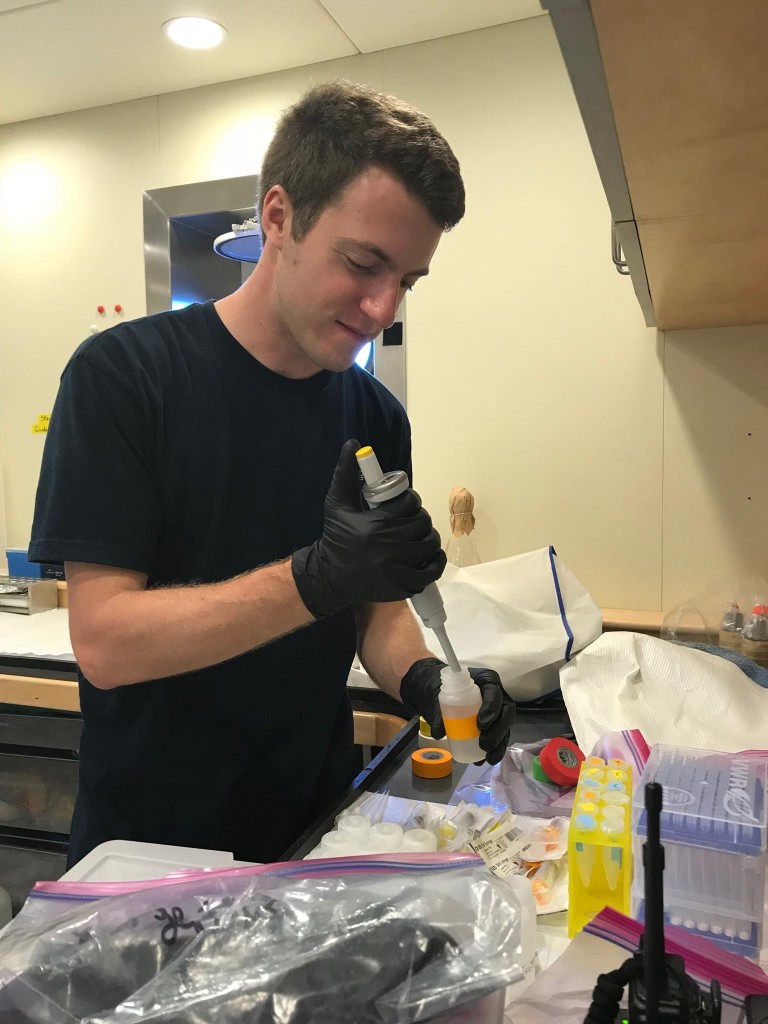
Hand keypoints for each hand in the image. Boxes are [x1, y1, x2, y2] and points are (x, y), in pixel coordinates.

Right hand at [292, 439, 445, 617]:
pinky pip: (433, 570)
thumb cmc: (337, 538)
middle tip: (409, 519)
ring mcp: (398, 569)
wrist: (330, 577)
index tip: (403, 502)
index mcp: (375, 524)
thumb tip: (353, 444)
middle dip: (418, 517)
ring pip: (430, 543)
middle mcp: (389, 547)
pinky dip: (435, 560)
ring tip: (416, 535)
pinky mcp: (404, 585)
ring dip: (427, 537)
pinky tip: (427, 554)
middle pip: (422, 522)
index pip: (408, 502)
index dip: (409, 499)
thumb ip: (346, 474)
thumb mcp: (337, 504)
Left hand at [400, 658, 514, 764]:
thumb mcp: (440, 693)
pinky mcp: (495, 725)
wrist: (443, 693)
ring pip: (506, 727)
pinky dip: (495, 749)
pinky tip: (485, 759)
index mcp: (485, 681)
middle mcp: (497, 695)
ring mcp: (498, 711)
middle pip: (506, 712)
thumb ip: (438, 710)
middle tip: (484, 744)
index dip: (491, 708)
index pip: (494, 691)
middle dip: (498, 730)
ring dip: (499, 744)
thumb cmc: (446, 688)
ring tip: (489, 758)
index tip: (481, 724)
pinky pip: (500, 737)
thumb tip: (438, 732)